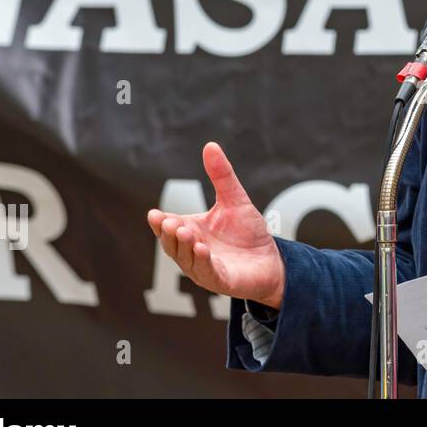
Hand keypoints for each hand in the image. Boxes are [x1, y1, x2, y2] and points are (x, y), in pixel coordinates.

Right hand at [146, 142, 285, 309]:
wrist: (272, 259)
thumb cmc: (248, 233)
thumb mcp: (235, 200)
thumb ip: (221, 176)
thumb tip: (210, 145)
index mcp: (191, 232)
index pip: (168, 228)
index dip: (159, 222)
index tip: (154, 214)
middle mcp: (192, 251)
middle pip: (173, 244)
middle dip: (170, 233)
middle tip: (170, 221)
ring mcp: (204, 268)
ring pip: (186, 259)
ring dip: (185, 246)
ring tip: (186, 231)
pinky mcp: (220, 280)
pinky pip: (207, 272)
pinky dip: (202, 261)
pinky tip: (202, 248)